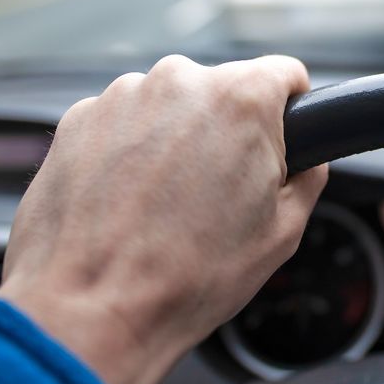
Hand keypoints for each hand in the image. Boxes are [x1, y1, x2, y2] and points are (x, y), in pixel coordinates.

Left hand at [0, 55, 327, 383]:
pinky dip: (128, 154)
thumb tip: (305, 163)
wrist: (91, 309)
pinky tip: (128, 206)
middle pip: (221, 91)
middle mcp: (178, 82)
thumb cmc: (184, 279)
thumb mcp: (282, 233)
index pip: (284, 74)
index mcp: (240, 99)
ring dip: (174, 143)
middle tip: (218, 195)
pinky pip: (121, 125)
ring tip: (165, 209)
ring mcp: (121, 98)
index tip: (280, 137)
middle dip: (226, 133)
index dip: (290, 110)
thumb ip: (306, 178)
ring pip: (168, 108)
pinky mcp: (78, 120)